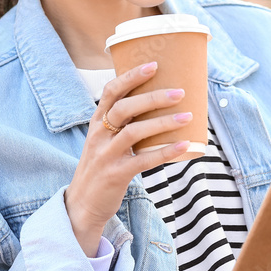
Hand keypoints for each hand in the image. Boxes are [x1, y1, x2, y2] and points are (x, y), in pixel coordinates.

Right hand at [64, 61, 191, 255]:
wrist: (82, 205)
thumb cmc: (102, 168)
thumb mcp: (105, 141)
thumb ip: (123, 125)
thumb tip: (160, 107)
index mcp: (97, 123)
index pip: (111, 92)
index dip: (131, 76)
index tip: (153, 65)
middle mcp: (99, 135)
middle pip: (124, 108)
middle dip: (153, 97)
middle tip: (179, 91)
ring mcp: (105, 155)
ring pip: (134, 132)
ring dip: (163, 122)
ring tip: (187, 116)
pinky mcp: (116, 174)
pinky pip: (143, 160)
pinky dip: (165, 152)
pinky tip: (184, 145)